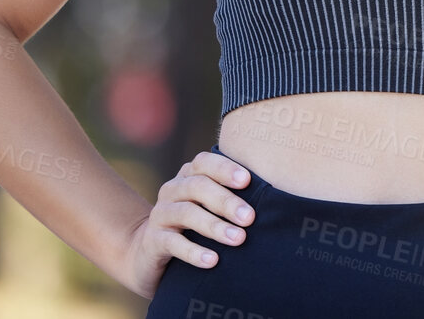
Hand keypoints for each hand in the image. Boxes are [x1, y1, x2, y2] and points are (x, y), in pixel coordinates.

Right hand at [120, 150, 254, 296]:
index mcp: (188, 176)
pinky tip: (213, 261)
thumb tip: (274, 198)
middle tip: (250, 218)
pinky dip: (194, 252)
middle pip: (198, 187)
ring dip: (214, 226)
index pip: (204, 162)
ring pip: (187, 213)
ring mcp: (160, 214)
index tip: (247, 180)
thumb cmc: (194, 226)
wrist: (149, 251)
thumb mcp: (208, 207)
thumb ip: (231, 197)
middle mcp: (172, 190)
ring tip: (238, 239)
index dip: (225, 168)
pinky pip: (173, 243)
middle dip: (226, 201)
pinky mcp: (153, 240)